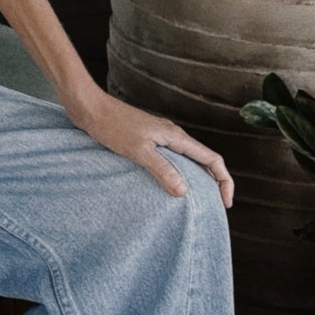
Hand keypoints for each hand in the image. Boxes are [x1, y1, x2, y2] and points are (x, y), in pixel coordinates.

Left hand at [65, 87, 233, 206]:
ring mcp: (159, 137)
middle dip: (213, 182)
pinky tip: (166, 185)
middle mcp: (171, 135)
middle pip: (203, 159)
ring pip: (187, 159)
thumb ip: (162, 169)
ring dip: (194, 178)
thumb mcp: (138, 150)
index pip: (211, 159)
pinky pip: (170, 159)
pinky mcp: (146, 140)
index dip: (223, 181)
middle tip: (213, 206)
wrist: (89, 108)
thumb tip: (184, 191)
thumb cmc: (111, 125)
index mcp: (175, 136)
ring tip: (193, 200)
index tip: (225, 203)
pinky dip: (176, 173)